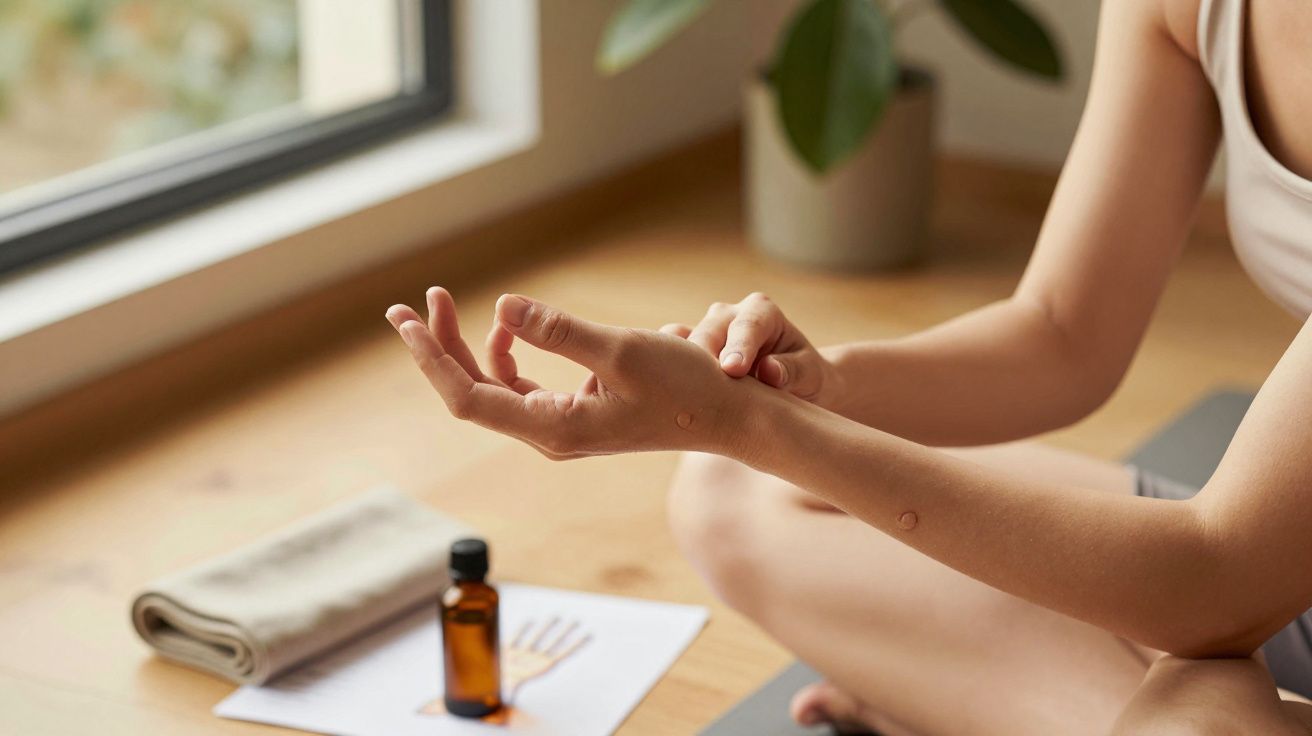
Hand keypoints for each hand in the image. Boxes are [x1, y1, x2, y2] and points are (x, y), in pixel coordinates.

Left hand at [385, 287, 758, 458]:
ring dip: (465, 349)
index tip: (408, 319)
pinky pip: (518, 386)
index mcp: (553, 426)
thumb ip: (559, 330)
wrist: (724, 416)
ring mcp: (558, 426)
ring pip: (490, 388)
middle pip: (471, 392)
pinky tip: (509, 328)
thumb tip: (503, 306)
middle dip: (438, 348)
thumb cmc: (683, 385)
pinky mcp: (571, 415)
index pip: (468, 397)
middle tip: (414, 303)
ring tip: (447, 306)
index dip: (432, 358)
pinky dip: (503, 354)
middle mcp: (547, 433)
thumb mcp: (620, 349)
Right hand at [668, 292, 843, 407]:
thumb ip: (792, 371)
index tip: (733, 370)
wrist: (793, 388)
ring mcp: (703, 332)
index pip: (747, 326)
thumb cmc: (805, 378)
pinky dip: (663, 373)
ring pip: (680, 344)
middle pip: (707, 334)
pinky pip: (664, 356)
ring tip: (680, 397)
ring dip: (678, 368)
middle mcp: (727, 315)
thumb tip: (768, 372)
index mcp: (761, 311)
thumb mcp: (810, 375)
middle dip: (702, 360)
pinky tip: (666, 398)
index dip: (739, 347)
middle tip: (700, 392)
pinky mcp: (684, 352)